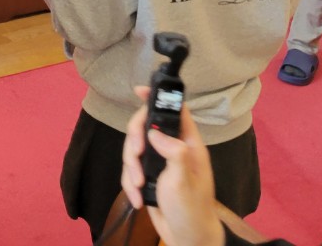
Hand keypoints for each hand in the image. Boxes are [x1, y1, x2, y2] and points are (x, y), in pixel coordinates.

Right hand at [121, 88, 225, 245]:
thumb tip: (155, 133)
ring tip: (138, 186)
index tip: (139, 91)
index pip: (175, 111)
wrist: (187, 238)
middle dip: (134, 141)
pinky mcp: (147, 176)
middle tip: (136, 155)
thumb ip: (174, 153)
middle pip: (144, 127)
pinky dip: (128, 183)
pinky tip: (138, 198)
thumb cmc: (193, 210)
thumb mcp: (184, 181)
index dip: (158, 97)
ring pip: (133, 149)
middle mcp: (172, 149)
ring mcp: (158, 162)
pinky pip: (129, 169)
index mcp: (188, 144)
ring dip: (130, 167)